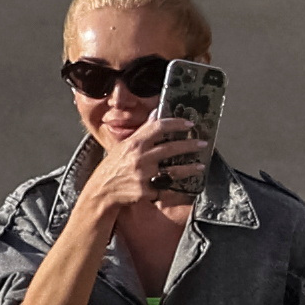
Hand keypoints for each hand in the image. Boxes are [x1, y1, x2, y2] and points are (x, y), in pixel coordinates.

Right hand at [80, 116, 205, 216]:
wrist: (102, 190)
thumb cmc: (115, 165)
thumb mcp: (125, 145)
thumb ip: (143, 130)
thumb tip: (156, 113)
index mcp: (134, 143)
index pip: (158, 127)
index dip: (176, 124)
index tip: (190, 124)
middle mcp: (139, 157)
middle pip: (169, 148)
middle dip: (189, 145)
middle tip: (202, 144)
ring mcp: (143, 176)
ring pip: (172, 171)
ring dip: (189, 168)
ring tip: (201, 166)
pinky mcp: (145, 192)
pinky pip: (167, 189)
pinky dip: (178, 187)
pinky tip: (188, 185)